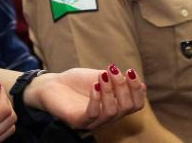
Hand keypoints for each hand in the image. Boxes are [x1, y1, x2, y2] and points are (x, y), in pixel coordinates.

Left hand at [24, 64, 145, 130]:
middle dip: (124, 87)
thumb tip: (142, 84)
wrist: (49, 84)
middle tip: (113, 70)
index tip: (130, 71)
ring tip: (103, 75)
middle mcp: (106, 118)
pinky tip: (94, 85)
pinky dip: (96, 99)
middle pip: (126, 108)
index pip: (135, 105)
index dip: (137, 90)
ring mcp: (92, 122)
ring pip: (112, 111)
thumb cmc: (75, 82)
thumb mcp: (100, 78)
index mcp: (115, 107)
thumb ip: (117, 82)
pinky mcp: (77, 121)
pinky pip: (92, 114)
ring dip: (110, 90)